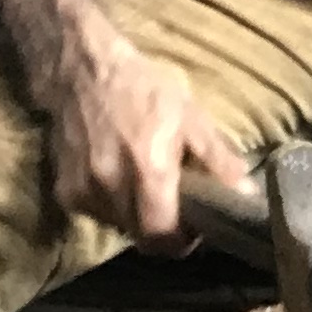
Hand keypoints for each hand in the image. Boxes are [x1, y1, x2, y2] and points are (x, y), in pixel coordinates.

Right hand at [44, 27, 251, 245]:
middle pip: (141, 238)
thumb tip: (247, 194)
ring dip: (136, 219)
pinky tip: (119, 181)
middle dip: (161, 232)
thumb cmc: (144, 91)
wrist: (82, 70)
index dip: (182, 241)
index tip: (194, 231)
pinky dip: (111, 207)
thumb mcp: (191, 117)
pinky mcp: (65, 190)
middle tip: (174, 212)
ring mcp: (84, 190)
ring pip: (119, 227)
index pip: (163, 235)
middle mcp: (112, 186)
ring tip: (145, 190)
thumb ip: (218, 160)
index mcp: (148, 170)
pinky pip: (97, 214)